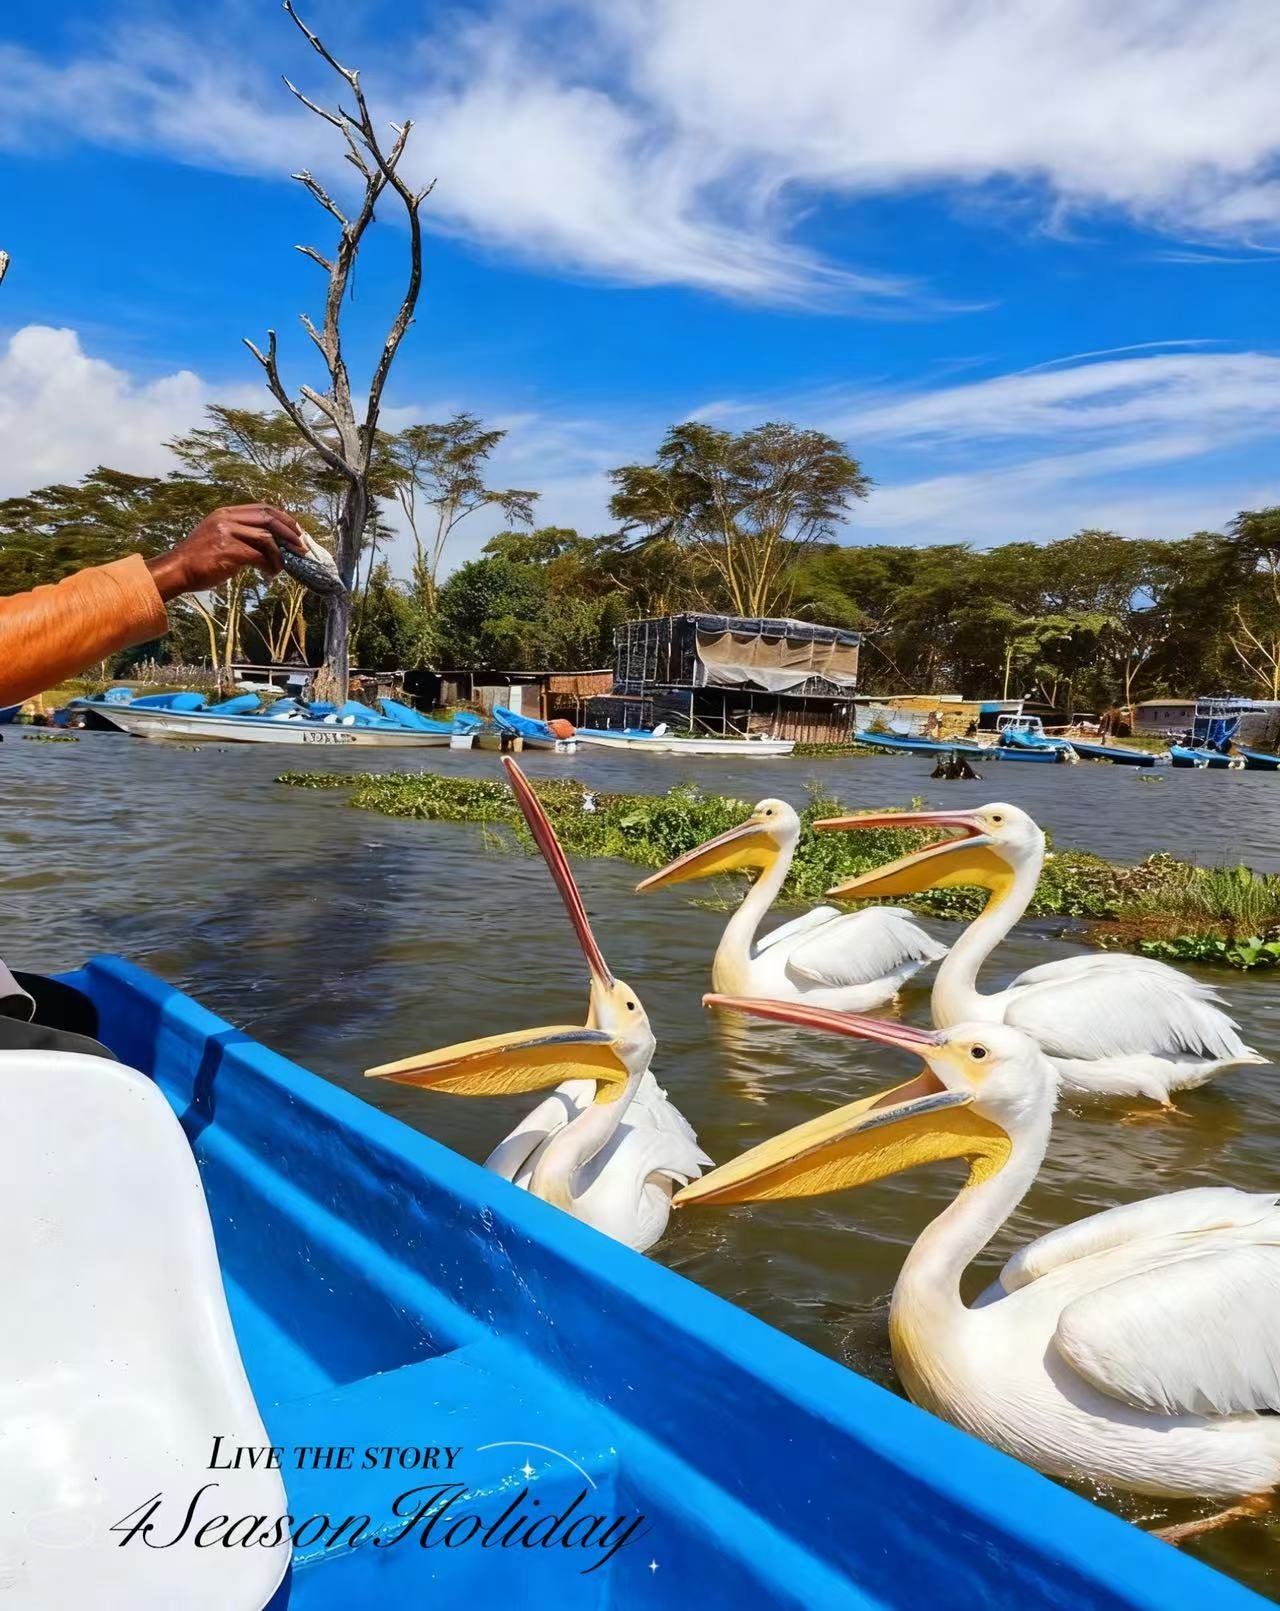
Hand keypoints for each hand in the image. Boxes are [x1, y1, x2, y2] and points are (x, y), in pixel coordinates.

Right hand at [146, 505, 307, 601]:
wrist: (178, 570)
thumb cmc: (199, 559)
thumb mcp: (218, 537)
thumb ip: (240, 535)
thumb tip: (269, 545)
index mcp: (226, 513)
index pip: (262, 508)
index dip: (283, 518)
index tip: (297, 531)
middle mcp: (227, 518)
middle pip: (269, 518)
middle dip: (290, 533)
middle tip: (302, 547)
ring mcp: (227, 532)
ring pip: (267, 538)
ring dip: (281, 554)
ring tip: (285, 566)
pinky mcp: (228, 550)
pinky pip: (259, 556)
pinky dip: (270, 565)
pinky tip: (270, 574)